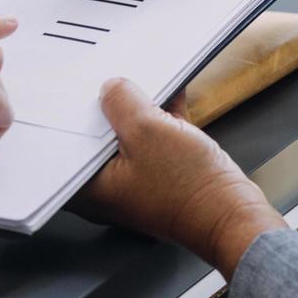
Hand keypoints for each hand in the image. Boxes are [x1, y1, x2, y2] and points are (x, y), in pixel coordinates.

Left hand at [73, 79, 286, 277]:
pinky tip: (171, 97)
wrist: (232, 214)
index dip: (70, 115)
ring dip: (138, 110)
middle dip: (108, 108)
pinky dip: (160, 121)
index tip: (76, 91)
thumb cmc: (188, 190)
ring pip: (127, 138)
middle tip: (112, 83)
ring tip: (146, 84)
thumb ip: (121, 102)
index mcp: (88, 188)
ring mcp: (134, 184)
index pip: (65, 146)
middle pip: (97, 139)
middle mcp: (106, 189)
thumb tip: (111, 88)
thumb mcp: (147, 129)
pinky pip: (153, 143)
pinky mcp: (160, 178)